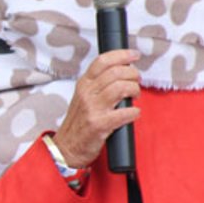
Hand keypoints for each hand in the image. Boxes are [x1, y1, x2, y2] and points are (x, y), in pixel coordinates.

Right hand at [52, 49, 141, 168]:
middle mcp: (86, 94)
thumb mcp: (83, 98)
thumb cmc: (79, 123)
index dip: (121, 55)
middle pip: (115, 72)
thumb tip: (123, 73)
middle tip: (136, 81)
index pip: (102, 61)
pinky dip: (134, 112)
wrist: (67, 148)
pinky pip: (123, 113)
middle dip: (132, 74)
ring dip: (134, 90)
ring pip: (120, 88)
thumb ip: (98, 84)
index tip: (134, 55)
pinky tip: (134, 114)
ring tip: (135, 96)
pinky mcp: (99, 125)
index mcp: (83, 84)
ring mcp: (92, 109)